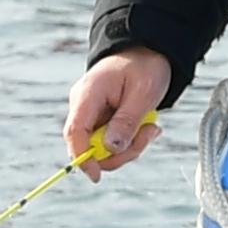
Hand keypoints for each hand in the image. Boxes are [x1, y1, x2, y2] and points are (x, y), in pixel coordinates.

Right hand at [65, 47, 171, 176]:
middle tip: (149, 134)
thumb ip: (126, 122)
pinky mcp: (102, 120)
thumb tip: (110, 149)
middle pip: (89, 146)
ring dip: (130, 146)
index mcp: (88, 94)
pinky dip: (130, 141)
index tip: (96, 176)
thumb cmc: (145, 67)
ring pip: (103, 148)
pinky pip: (111, 142)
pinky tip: (147, 126)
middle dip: (120, 151)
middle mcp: (84, 105)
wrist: (148, 51)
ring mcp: (92, 113)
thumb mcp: (143, 94)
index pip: (75, 132)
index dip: (82, 158)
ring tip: (152, 127)